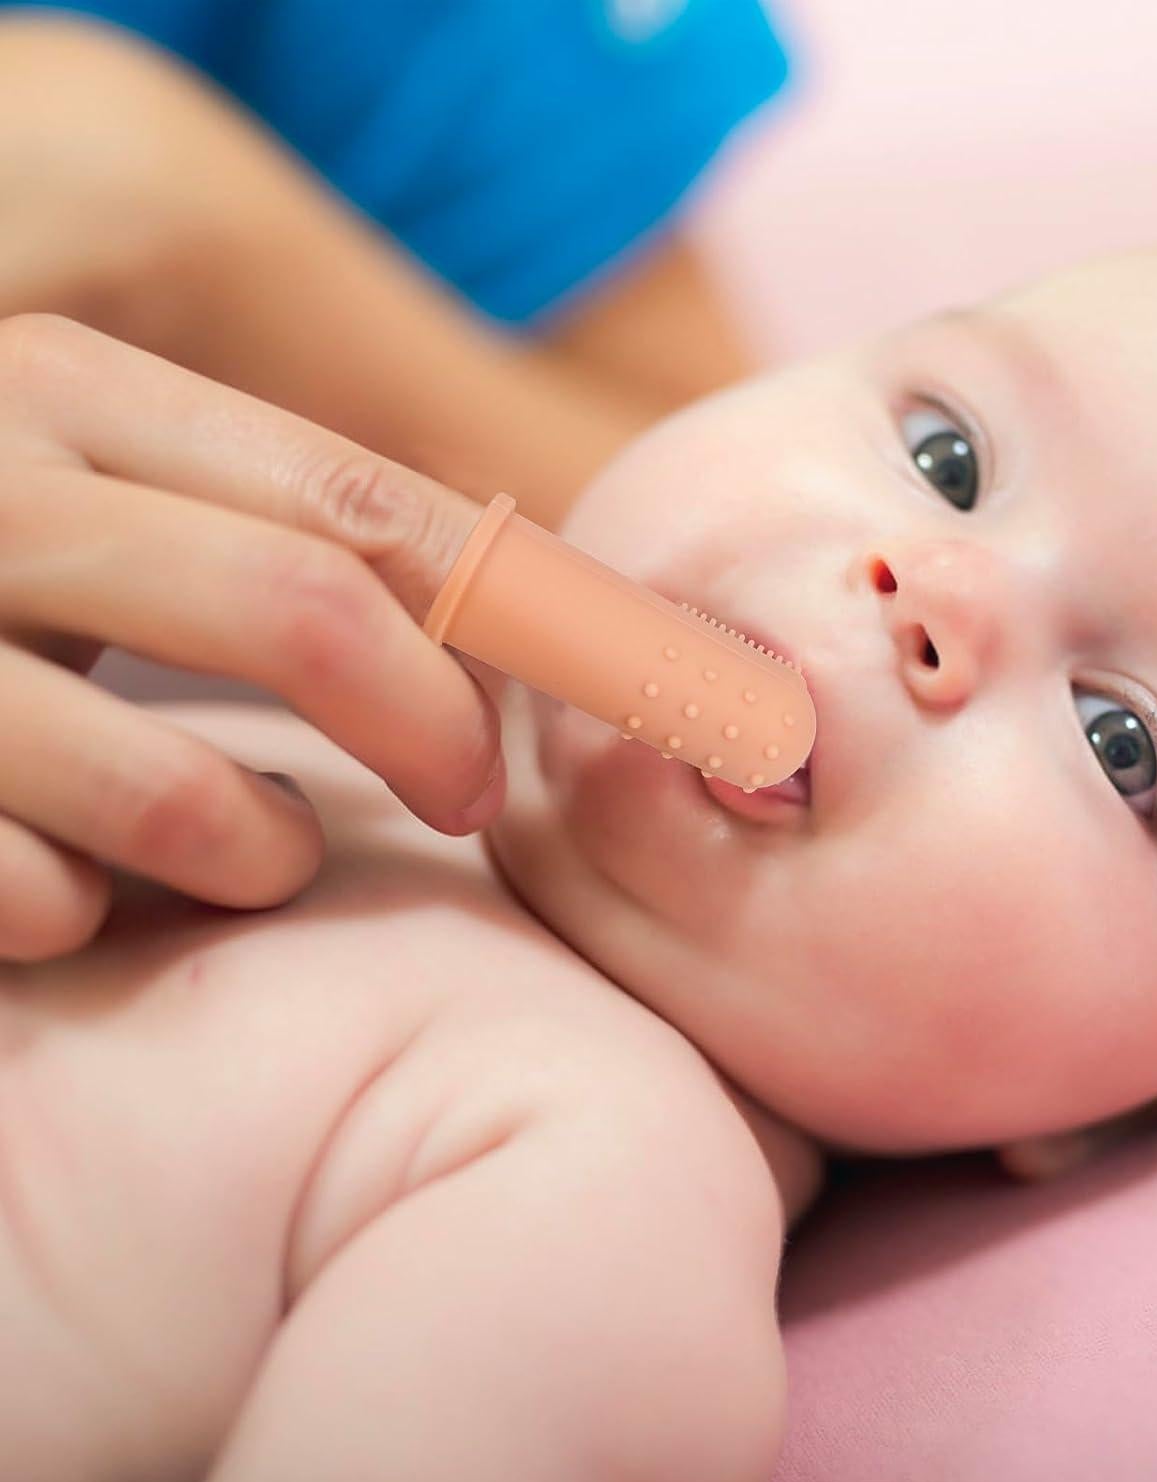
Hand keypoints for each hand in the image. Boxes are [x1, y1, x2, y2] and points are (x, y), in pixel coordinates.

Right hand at [0, 314, 503, 959]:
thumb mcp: (112, 499)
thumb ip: (281, 526)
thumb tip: (531, 599)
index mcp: (73, 393)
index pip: (360, 501)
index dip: (510, 604)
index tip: (601, 681)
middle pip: (302, 612)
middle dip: (428, 729)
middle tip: (470, 800)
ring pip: (175, 787)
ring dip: (260, 850)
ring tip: (260, 851)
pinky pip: (32, 895)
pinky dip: (89, 914)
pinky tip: (74, 893)